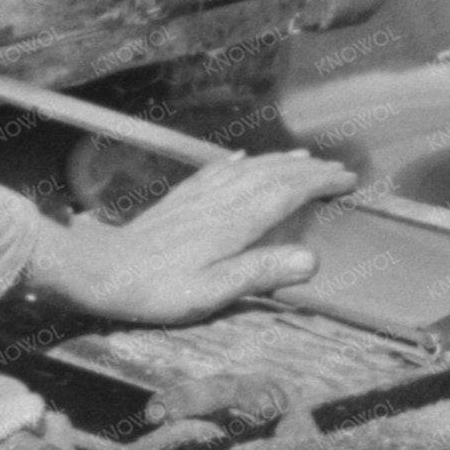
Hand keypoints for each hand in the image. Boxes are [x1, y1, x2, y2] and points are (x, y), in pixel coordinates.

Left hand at [30, 150, 358, 325]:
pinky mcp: (179, 199)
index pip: (287, 193)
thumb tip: (311, 260)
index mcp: (235, 222)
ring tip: (302, 158)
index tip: (346, 179)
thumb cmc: (158, 290)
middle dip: (307, 169)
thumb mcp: (213, 291)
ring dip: (278, 161)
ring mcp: (198, 196)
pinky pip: (216, 170)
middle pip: (271, 174)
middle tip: (336, 168)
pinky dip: (236, 162)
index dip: (319, 184)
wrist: (103, 272)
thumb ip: (262, 273)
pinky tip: (240, 158)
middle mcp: (220, 200)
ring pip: (247, 168)